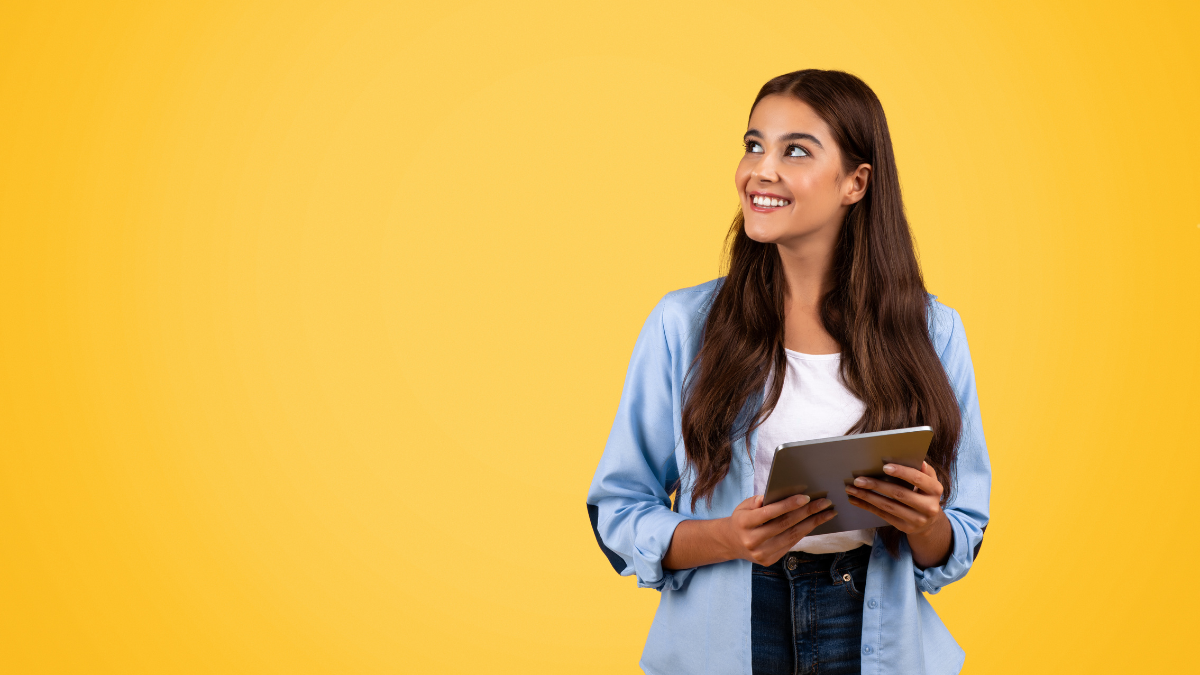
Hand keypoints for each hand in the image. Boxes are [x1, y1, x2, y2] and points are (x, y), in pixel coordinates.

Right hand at [719, 493, 835, 565]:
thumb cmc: (742, 519)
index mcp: (744, 523)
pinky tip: (815, 523)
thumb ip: (758, 501)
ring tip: (827, 513)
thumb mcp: (744, 506)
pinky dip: (804, 532)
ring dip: (812, 523)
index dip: (788, 505)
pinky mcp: (769, 560)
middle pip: (784, 525)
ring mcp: (761, 553)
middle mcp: (752, 540)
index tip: (806, 497)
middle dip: (807, 512)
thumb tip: (777, 495)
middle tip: (825, 503)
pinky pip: (790, 544)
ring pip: (791, 536)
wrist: (731, 543)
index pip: (769, 513)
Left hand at [843, 461, 945, 536]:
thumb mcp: (929, 482)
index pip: (917, 479)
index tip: (884, 467)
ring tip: (851, 489)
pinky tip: (856, 500)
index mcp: (936, 490)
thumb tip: (918, 459)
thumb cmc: (925, 494)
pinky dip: (867, 507)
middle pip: (899, 494)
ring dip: (867, 496)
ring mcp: (917, 520)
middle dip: (876, 485)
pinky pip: (883, 515)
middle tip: (858, 479)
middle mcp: (929, 507)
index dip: (901, 472)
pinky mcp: (905, 528)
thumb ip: (923, 471)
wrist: (930, 523)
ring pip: (888, 506)